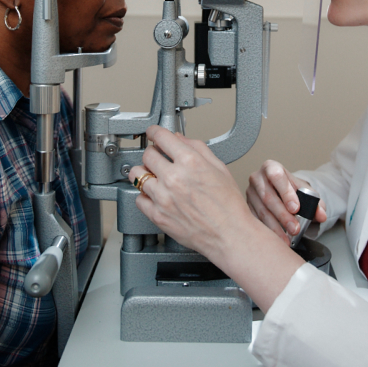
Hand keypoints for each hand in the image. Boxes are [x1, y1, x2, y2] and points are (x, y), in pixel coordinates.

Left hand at [129, 127, 305, 312]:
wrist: (230, 234)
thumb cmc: (229, 205)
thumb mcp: (219, 168)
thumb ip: (197, 148)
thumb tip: (180, 139)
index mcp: (190, 162)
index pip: (161, 137)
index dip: (155, 132)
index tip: (153, 133)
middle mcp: (173, 178)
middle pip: (147, 155)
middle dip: (153, 153)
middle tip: (159, 158)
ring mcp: (163, 197)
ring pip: (137, 175)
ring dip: (145, 173)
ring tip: (155, 177)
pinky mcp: (157, 215)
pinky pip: (139, 198)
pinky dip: (145, 195)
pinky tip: (156, 195)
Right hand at [246, 160, 326, 241]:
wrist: (279, 190)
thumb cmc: (290, 188)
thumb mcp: (304, 191)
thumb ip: (314, 201)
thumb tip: (321, 215)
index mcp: (271, 167)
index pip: (276, 176)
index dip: (286, 192)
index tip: (296, 208)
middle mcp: (257, 178)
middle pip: (268, 196)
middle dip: (283, 215)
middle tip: (295, 228)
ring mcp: (250, 193)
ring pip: (261, 210)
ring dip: (276, 226)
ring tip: (288, 238)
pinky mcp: (246, 206)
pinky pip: (256, 220)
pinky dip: (268, 230)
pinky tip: (277, 238)